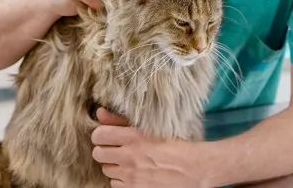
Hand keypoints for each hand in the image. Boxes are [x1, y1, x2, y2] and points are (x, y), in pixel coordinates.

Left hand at [91, 108, 210, 187]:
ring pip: (106, 170)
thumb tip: (99, 112)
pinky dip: (121, 180)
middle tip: (116, 150)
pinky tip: (134, 174)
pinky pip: (115, 185)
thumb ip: (121, 121)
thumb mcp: (150, 129)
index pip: (99, 134)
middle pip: (98, 153)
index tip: (106, 136)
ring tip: (130, 162)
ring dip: (114, 166)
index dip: (100, 135)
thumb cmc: (175, 145)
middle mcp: (129, 156)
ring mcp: (131, 176)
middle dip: (105, 151)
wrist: (194, 169)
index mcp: (134, 136)